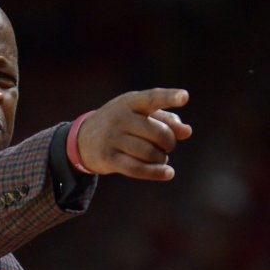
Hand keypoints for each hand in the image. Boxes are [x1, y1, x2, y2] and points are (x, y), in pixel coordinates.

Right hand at [77, 88, 192, 180]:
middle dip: (169, 142)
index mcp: (129, 102)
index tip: (184, 97)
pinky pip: (137, 168)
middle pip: (157, 133)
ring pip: (149, 153)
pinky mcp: (108, 157)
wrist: (83, 139)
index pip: (151, 98)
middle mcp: (119, 118)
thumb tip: (186, 132)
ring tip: (158, 156)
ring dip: (161, 158)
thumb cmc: (121, 124)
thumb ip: (166, 119)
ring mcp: (112, 138)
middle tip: (166, 145)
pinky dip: (155, 172)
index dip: (169, 98)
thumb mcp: (139, 114)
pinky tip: (168, 173)